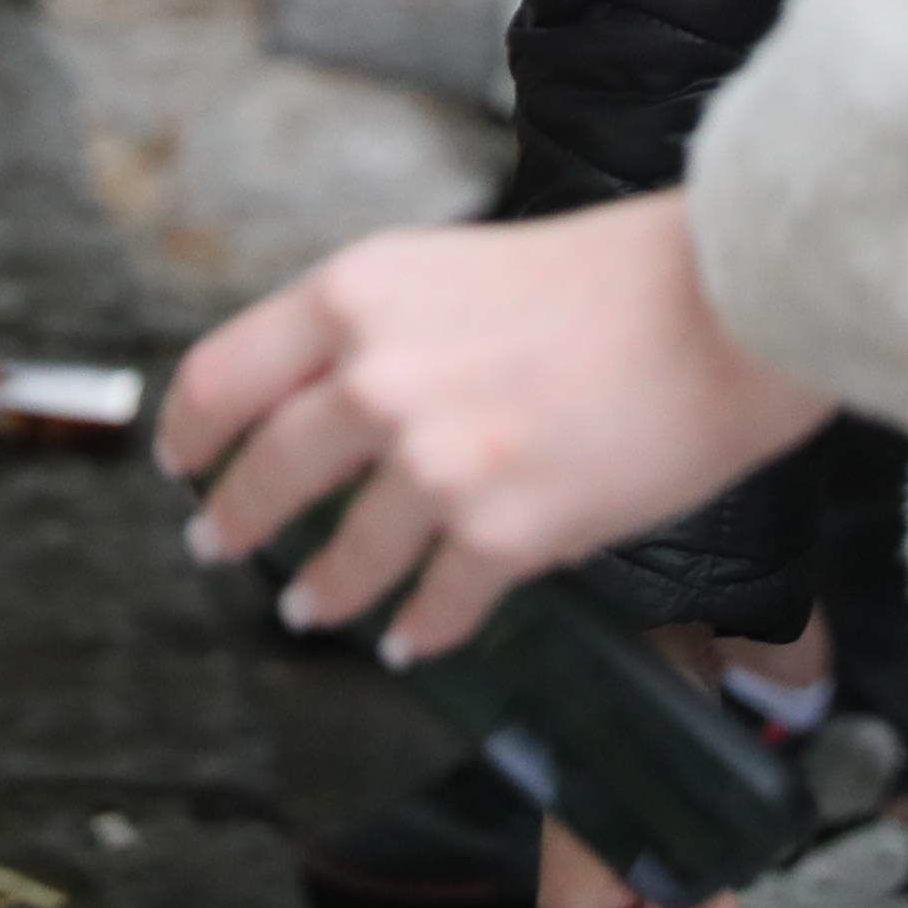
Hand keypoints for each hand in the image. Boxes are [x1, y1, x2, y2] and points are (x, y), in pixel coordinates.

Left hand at [160, 190, 833, 659]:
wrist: (724, 310)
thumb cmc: (610, 278)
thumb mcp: (454, 268)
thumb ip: (381, 330)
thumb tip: (329, 396)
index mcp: (357, 294)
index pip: (225, 375)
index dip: (190, 428)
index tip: (183, 457)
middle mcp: (377, 379)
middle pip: (265, 473)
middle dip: (234, 520)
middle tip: (217, 543)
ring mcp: (435, 464)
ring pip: (342, 556)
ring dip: (319, 590)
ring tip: (309, 607)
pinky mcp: (501, 534)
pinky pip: (433, 606)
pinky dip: (417, 631)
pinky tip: (409, 639)